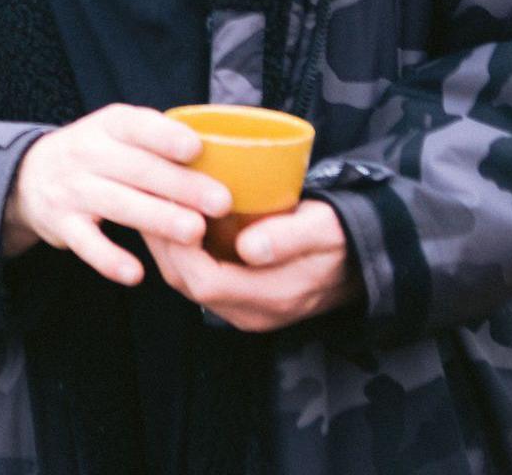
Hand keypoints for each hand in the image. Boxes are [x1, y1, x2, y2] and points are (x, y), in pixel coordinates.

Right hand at [1, 103, 232, 285]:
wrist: (29, 175)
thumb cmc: (98, 153)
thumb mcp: (120, 132)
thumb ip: (160, 139)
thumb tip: (229, 154)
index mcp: (109, 126)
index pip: (137, 126)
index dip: (165, 136)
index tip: (196, 148)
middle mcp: (88, 153)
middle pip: (137, 169)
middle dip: (180, 185)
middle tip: (221, 201)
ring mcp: (73, 190)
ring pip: (117, 204)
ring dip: (156, 218)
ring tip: (194, 232)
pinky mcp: (62, 225)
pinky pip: (87, 243)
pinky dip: (108, 259)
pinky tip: (134, 273)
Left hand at [142, 200, 361, 332]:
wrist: (363, 260)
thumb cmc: (342, 238)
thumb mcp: (325, 230)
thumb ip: (289, 238)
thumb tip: (249, 247)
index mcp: (271, 298)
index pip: (205, 281)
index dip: (180, 248)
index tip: (167, 208)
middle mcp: (250, 312)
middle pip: (186, 282)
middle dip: (163, 243)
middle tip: (147, 199)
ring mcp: (242, 308)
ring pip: (186, 280)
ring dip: (167, 245)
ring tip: (153, 204)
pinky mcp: (239, 296)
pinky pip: (197, 274)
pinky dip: (181, 248)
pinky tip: (173, 218)